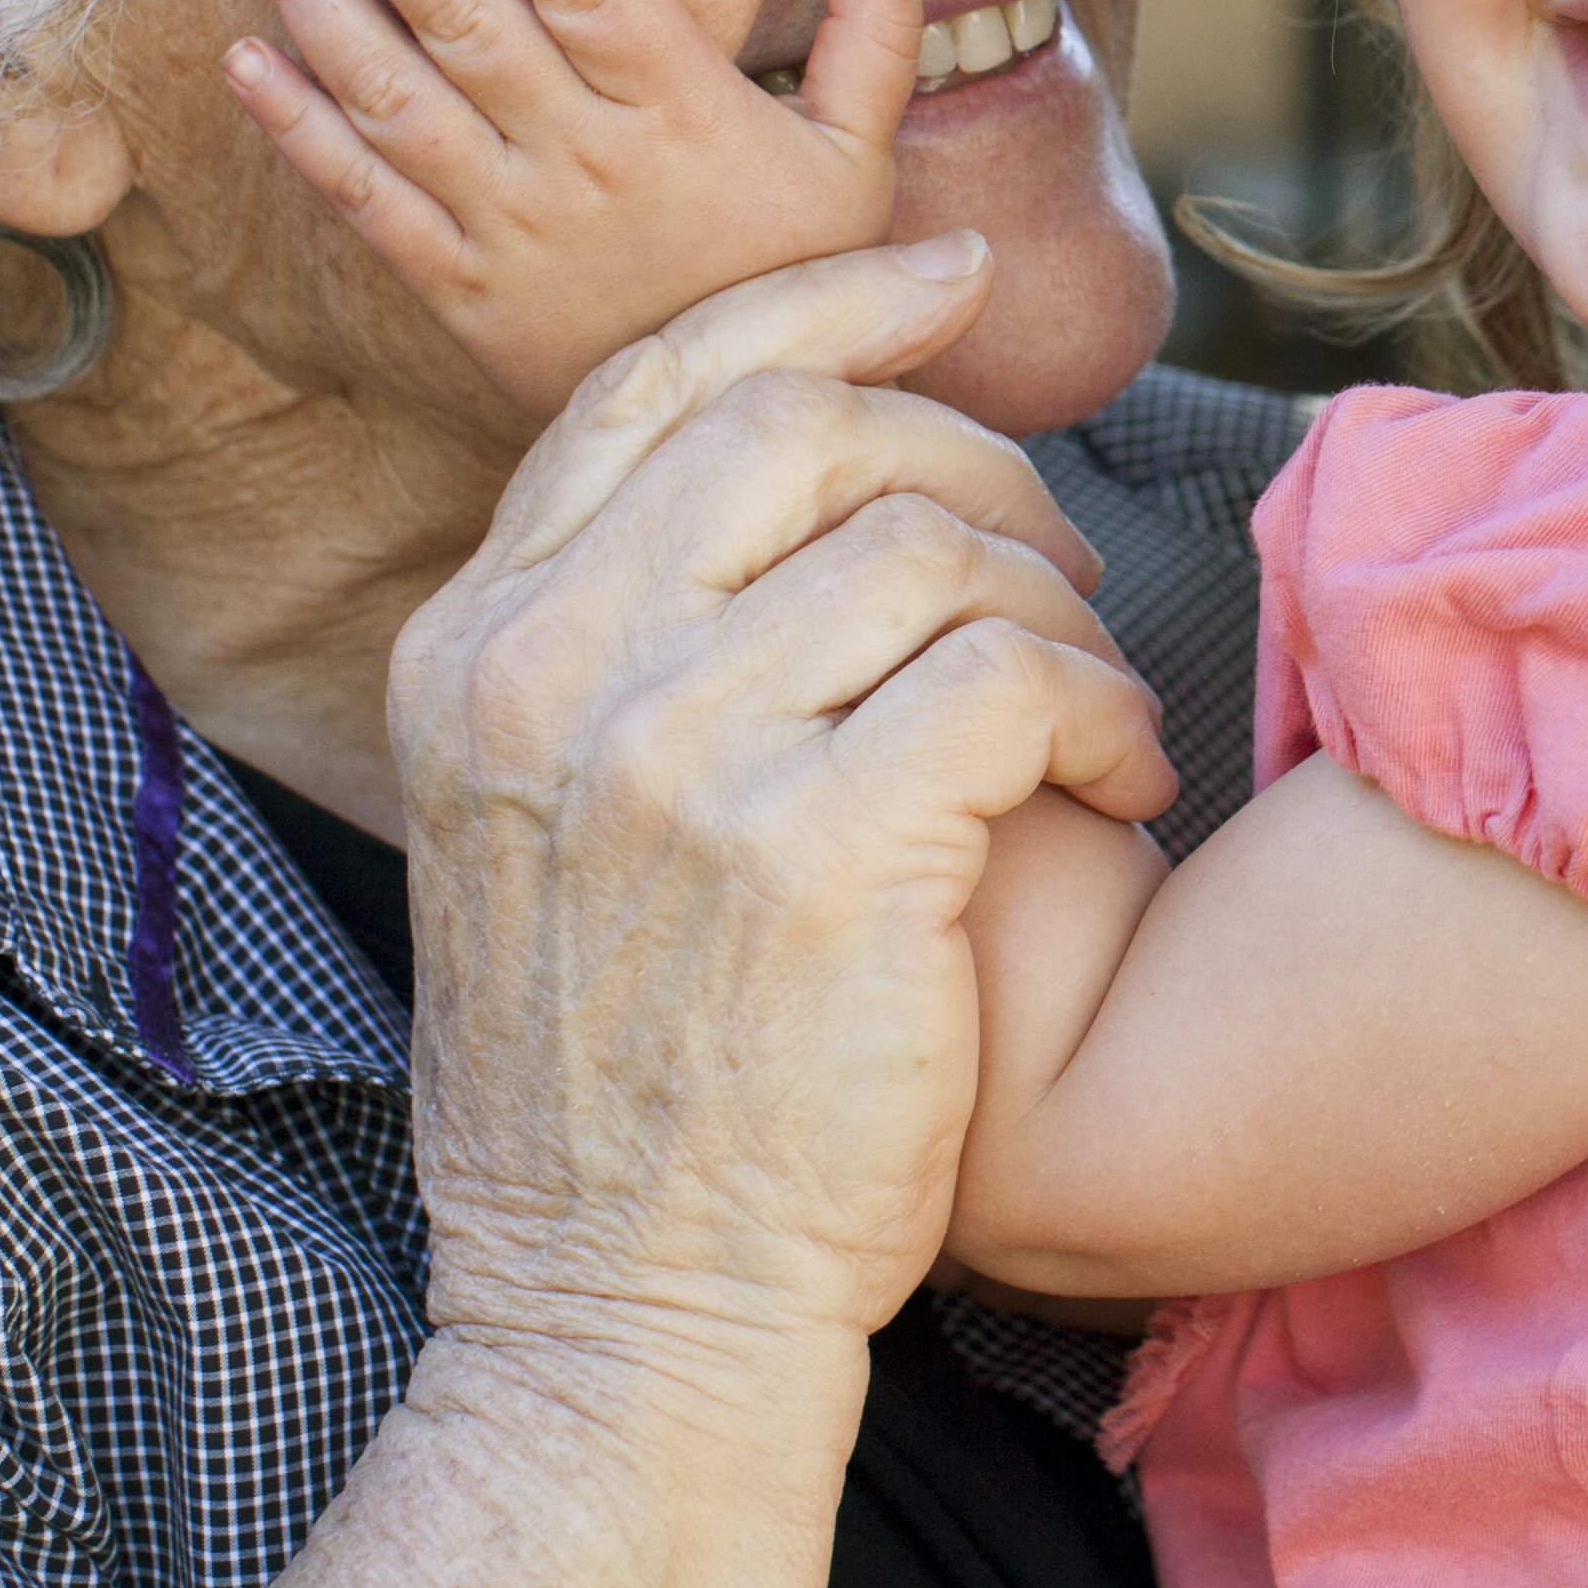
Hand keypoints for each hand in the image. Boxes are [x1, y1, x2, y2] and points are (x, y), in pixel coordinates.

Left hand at [224, 0, 924, 411]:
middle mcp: (584, 159)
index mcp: (680, 111)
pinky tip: (246, 62)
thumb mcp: (865, 158)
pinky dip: (301, 132)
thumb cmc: (806, 278)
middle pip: (469, 22)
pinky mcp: (464, 290)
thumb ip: (876, 33)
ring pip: (396, 100)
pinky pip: (366, 202)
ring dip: (319, 5)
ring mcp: (514, 226)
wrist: (749, 432)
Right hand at [387, 238, 1184, 1430]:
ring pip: (936, 550)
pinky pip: (1013, 677)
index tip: (947, 272)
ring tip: (1087, 707)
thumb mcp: (538, 825)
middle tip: (1059, 556)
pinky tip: (1114, 781)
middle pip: (810, 430)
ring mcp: (679, 760)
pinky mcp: (821, 853)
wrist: (624, 1315)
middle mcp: (553, 676)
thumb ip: (618, 639)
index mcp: (472, 649)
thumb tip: (793, 461)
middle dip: (972, 457)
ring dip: (1056, 610)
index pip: (655, 389)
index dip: (820, 305)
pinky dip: (1098, 710)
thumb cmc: (622, 1078)